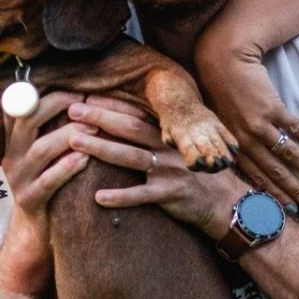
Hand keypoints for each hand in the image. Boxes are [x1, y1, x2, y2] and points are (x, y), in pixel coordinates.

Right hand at [0, 91, 88, 255]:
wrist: (37, 228)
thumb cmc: (49, 181)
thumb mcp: (44, 153)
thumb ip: (50, 128)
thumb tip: (78, 95)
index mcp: (14, 140)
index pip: (23, 107)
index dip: (47, 95)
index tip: (76, 91)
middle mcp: (12, 156)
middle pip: (29, 122)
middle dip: (58, 107)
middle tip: (87, 104)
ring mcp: (18, 180)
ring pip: (41, 150)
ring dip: (69, 136)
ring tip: (94, 128)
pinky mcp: (29, 201)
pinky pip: (48, 181)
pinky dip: (67, 168)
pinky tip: (85, 159)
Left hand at [66, 98, 239, 239]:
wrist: (227, 201)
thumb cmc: (198, 173)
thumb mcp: (182, 147)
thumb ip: (159, 135)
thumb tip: (127, 123)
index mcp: (169, 134)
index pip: (137, 113)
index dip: (111, 104)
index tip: (86, 96)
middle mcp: (168, 148)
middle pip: (130, 129)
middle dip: (99, 118)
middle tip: (72, 111)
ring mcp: (169, 170)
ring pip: (130, 157)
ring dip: (101, 148)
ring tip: (74, 141)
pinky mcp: (170, 194)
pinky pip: (142, 196)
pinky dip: (120, 197)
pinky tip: (98, 197)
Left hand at [192, 37, 298, 212]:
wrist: (223, 60)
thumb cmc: (220, 91)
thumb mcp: (220, 124)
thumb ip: (233, 145)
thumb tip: (245, 166)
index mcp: (233, 147)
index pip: (257, 179)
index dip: (275, 196)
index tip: (290, 211)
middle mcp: (245, 140)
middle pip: (275, 172)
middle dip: (295, 192)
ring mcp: (259, 124)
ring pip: (287, 154)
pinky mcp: (271, 107)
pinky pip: (293, 128)